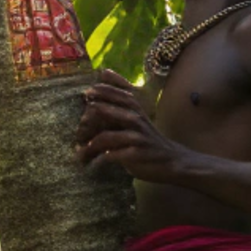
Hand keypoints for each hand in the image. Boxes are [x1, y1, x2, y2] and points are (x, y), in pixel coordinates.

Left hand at [76, 72, 192, 184]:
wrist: (173, 161)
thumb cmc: (149, 141)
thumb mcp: (136, 120)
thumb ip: (119, 109)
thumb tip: (98, 88)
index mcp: (134, 109)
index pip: (113, 93)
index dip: (97, 93)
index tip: (85, 97)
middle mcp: (135, 119)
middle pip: (104, 110)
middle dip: (86, 120)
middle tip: (77, 129)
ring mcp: (136, 136)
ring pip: (105, 136)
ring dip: (89, 146)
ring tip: (79, 152)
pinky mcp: (136, 153)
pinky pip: (112, 155)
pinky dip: (100, 159)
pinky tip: (93, 163)